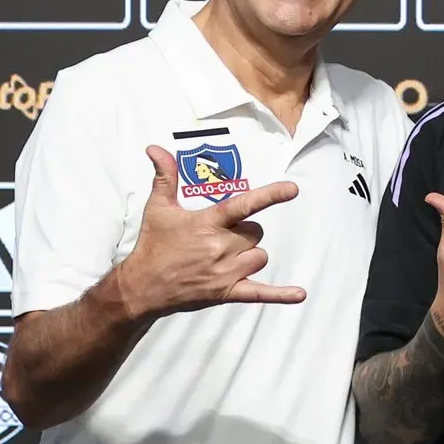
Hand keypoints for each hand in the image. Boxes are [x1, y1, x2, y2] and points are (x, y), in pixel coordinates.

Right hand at [117, 147, 303, 317]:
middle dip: (245, 232)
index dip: (270, 196)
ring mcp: (225, 272)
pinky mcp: (227, 293)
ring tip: (226, 257)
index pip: (244, 205)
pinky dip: (281, 295)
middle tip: (221, 237)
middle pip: (256, 232)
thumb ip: (165, 177)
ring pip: (260, 256)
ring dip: (251, 254)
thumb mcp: (158, 208)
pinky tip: (299, 294)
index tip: (291, 189)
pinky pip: (261, 294)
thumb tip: (155, 149)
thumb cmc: (153, 245)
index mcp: (207, 223)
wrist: (143, 285)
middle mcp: (220, 247)